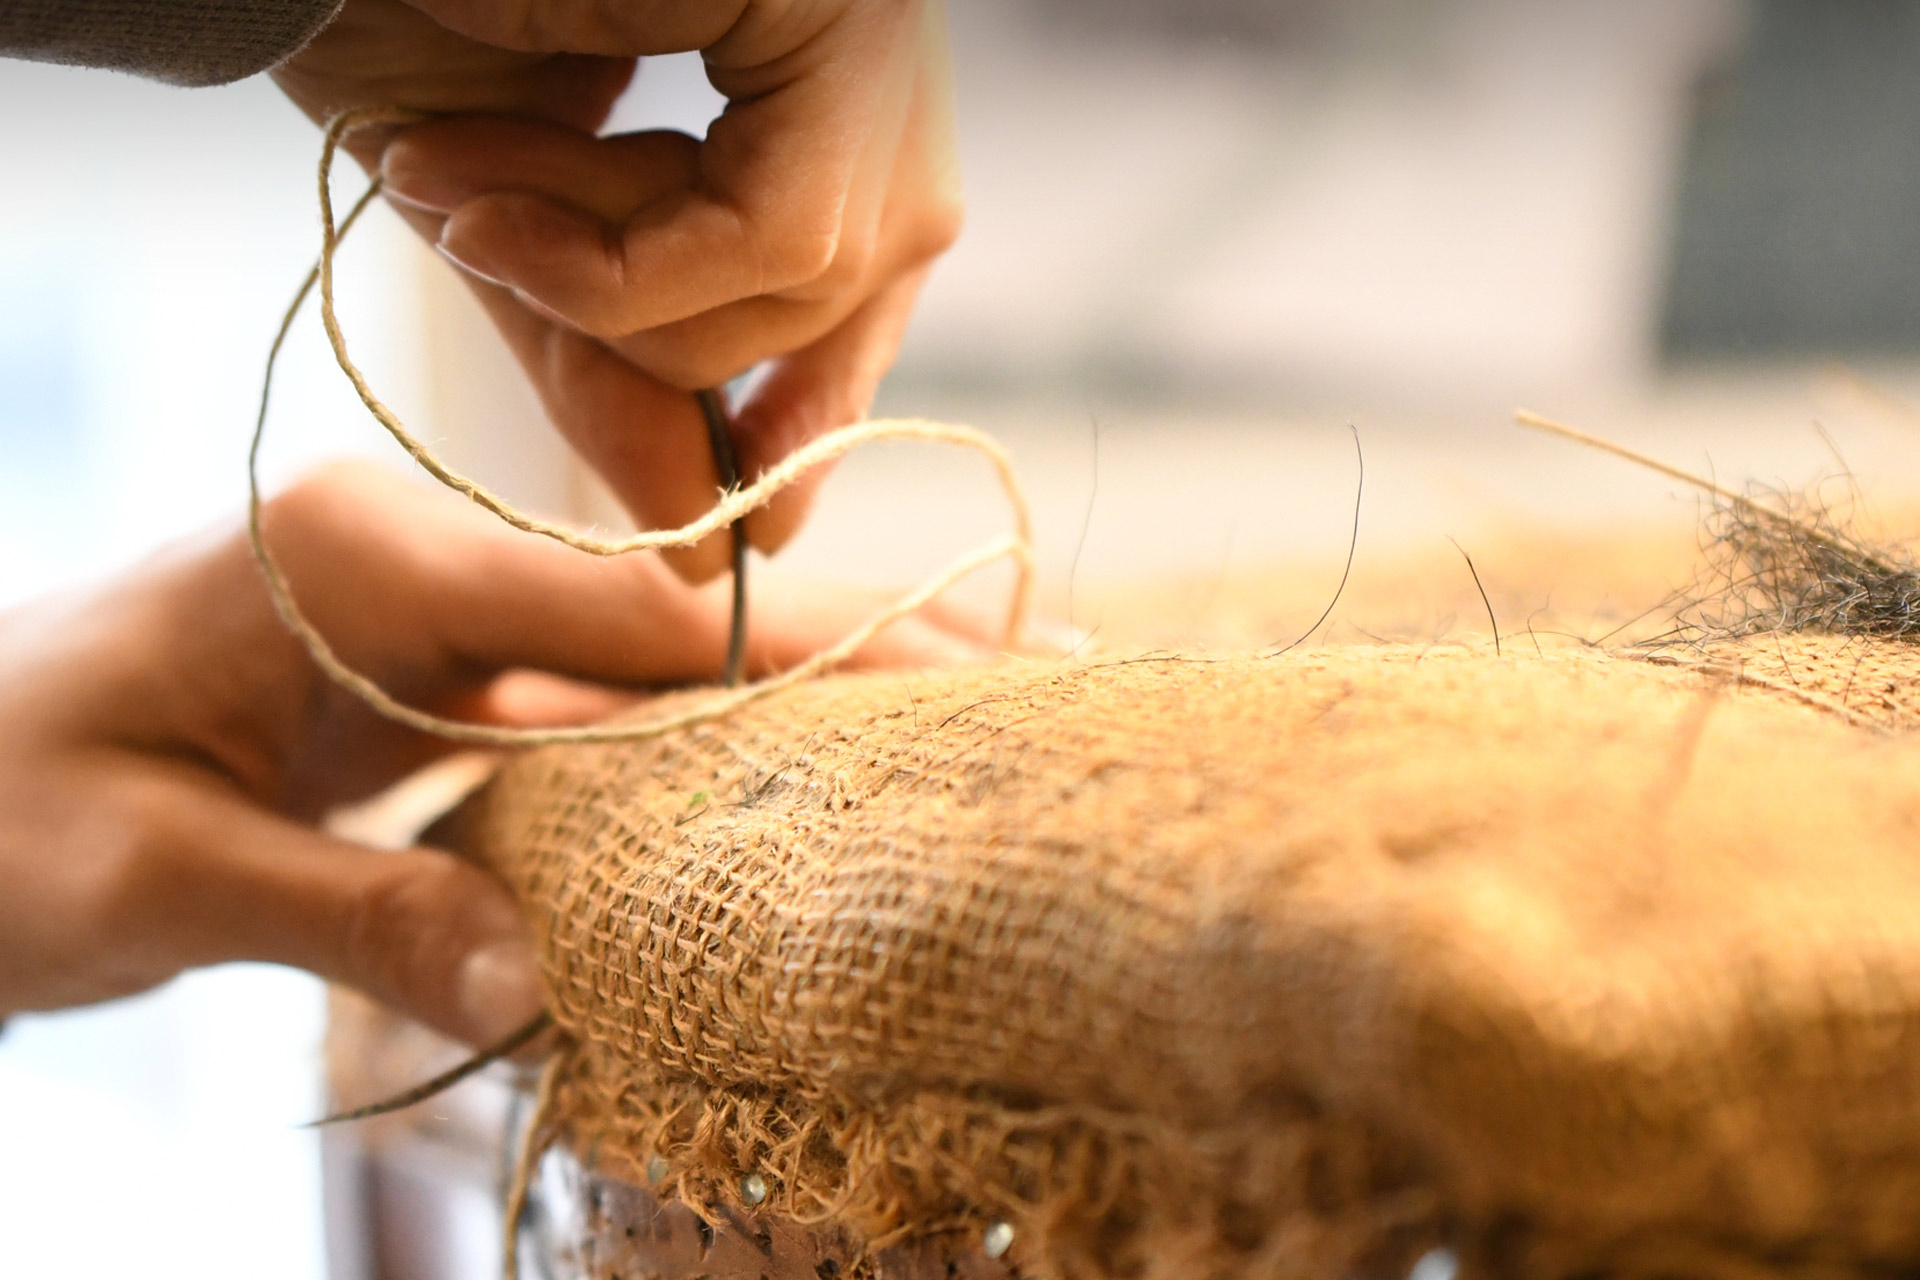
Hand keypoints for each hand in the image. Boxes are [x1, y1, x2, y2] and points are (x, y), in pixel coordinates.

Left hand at [0, 464, 994, 1043]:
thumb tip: (543, 984)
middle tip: (1030, 669)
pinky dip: (711, 741)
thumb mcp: (148, 874)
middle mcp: (414, 556)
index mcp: (354, 551)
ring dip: (804, 691)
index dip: (801, 652)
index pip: (625, 605)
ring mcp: (431, 617)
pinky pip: (598, 710)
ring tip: (964, 716)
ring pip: (656, 658)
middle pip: (676, 612)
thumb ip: (351, 912)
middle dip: (854, 644)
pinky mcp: (432, 681)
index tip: (961, 684)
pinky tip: (808, 767)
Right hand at [272, 0, 961, 579]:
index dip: (803, 419)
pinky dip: (618, 275)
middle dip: (634, 335)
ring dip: (593, 287)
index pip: (859, 296)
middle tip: (471, 248)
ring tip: (446, 187)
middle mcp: (879, 71)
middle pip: (826, 312)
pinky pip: (778, 246)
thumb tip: (701, 555)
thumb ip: (615, 372)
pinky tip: (487, 208)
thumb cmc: (414, 18)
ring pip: (801, 290)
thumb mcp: (523, 234)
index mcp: (821, 103)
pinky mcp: (849, 16)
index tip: (753, 535)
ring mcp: (879, 40)